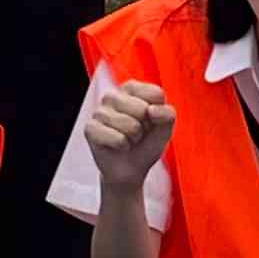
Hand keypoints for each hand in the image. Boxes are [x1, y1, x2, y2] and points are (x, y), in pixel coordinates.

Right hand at [82, 78, 175, 193]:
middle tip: (138, 133)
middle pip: (142, 109)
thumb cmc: (147, 143)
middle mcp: (113, 95)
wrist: (131, 169)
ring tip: (128, 140)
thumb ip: (167, 114)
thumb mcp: (165, 127)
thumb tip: (151, 111)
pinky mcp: (90, 128)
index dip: (158, 114)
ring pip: (130, 125)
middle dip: (145, 127)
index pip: (156, 94)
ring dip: (134, 138)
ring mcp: (99, 111)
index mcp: (132, 88)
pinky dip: (123, 147)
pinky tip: (118, 146)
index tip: (151, 121)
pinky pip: (117, 138)